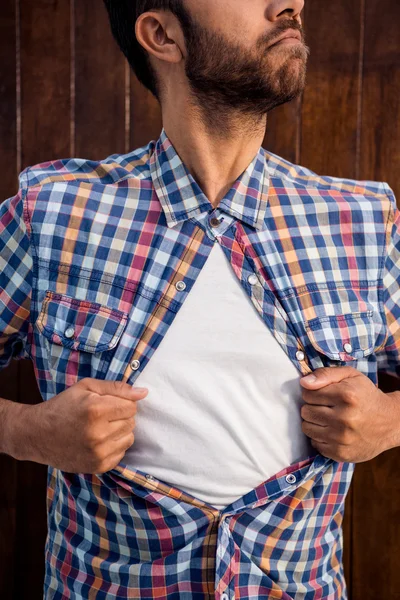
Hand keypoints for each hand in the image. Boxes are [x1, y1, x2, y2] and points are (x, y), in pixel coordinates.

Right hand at [21, 378, 147, 473]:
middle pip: (131, 421)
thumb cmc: (63, 406)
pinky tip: (98, 441)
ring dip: (119, 431)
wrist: (37, 434)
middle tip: (101, 416)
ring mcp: (99, 453)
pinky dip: (114, 446)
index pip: (131, 406)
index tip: (107, 404)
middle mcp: (99, 433)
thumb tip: (143, 393)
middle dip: (120, 416)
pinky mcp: (99, 466)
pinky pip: (122, 452)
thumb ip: (117, 388)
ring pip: (129, 437)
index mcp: (96, 410)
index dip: (121, 403)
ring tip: (100, 428)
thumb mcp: (87, 387)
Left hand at [299, 366, 398, 462]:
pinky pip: (315, 444)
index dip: (312, 393)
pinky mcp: (341, 453)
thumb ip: (325, 374)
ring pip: (307, 428)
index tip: (323, 395)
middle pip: (305, 412)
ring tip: (328, 419)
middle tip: (326, 407)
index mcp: (346, 396)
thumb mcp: (350, 376)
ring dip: (314, 423)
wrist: (390, 422)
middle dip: (312, 407)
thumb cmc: (366, 395)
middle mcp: (344, 418)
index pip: (307, 394)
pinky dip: (320, 437)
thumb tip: (304, 383)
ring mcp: (342, 438)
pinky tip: (332, 431)